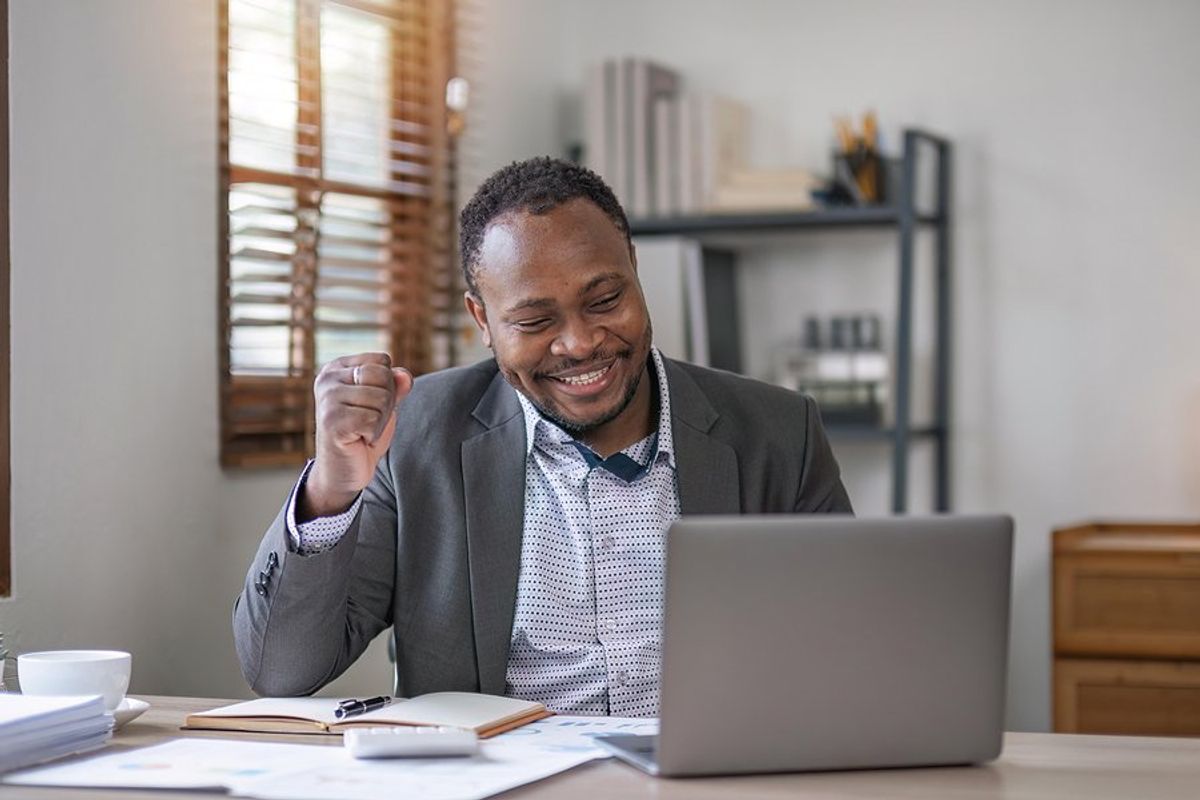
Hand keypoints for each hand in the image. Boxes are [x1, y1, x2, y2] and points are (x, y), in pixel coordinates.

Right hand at [299, 353, 412, 519]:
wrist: (343, 471)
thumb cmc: (363, 434)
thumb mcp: (383, 404)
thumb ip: (395, 386)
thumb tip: (404, 376)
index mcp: (337, 368)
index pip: (381, 361)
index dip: (387, 385)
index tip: (369, 404)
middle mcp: (327, 379)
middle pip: (383, 376)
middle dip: (386, 403)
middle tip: (368, 421)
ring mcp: (327, 399)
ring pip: (381, 399)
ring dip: (379, 421)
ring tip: (362, 431)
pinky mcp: (331, 421)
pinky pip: (373, 419)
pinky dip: (373, 434)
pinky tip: (358, 440)